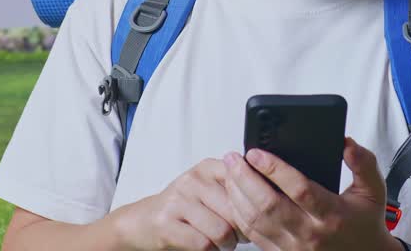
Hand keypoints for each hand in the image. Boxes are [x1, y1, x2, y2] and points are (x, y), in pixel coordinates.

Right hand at [113, 157, 246, 250]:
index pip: (243, 181)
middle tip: (240, 235)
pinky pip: (203, 244)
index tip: (257, 215)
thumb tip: (267, 198)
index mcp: (208, 167)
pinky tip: (207, 246)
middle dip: (243, 230)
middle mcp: (193, 180)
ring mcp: (178, 200)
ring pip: (222, 230)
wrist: (143, 221)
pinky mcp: (167, 223)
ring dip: (227, 244)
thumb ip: (233, 187)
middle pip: (236, 210)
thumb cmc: (183, 207)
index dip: (255, 204)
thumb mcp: (208, 189)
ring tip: (223, 242)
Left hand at [222, 136, 395, 250]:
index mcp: (332, 214)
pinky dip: (240, 214)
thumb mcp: (373, 190)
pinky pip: (254, 235)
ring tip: (231, 172)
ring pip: (256, 221)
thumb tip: (346, 143)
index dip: (274, 169)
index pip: (299, 189)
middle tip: (234, 158)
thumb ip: (364, 162)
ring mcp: (294, 247)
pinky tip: (235, 196)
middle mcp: (310, 233)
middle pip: (268, 205)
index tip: (256, 152)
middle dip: (245, 178)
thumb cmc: (366, 223)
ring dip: (238, 195)